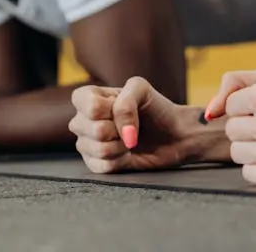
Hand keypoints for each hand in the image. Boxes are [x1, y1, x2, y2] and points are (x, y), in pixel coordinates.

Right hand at [68, 77, 201, 172]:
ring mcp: (87, 143)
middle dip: (119, 129)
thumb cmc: (155, 108)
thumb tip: (122, 134)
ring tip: (129, 139)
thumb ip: (125, 103)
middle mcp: (82, 120)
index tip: (124, 105)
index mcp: (87, 97)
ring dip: (122, 146)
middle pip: (95, 129)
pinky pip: (102, 167)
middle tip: (130, 125)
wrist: (173, 134)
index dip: (110, 109)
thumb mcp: (141, 89)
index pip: (89, 105)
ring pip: (99, 149)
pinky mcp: (96, 164)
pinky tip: (127, 154)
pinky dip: (121, 161)